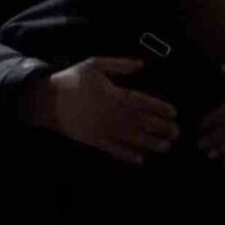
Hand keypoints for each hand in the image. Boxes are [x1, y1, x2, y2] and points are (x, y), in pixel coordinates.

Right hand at [21, 57, 178, 165]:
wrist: (47, 100)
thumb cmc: (72, 79)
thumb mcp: (95, 64)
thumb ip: (120, 64)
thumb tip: (142, 64)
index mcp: (114, 94)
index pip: (142, 102)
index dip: (160, 107)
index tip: (174, 112)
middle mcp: (111, 114)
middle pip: (141, 122)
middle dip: (160, 128)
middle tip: (177, 133)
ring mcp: (102, 129)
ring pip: (131, 138)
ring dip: (150, 143)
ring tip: (166, 147)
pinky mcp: (93, 140)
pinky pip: (113, 150)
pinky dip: (127, 155)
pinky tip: (140, 160)